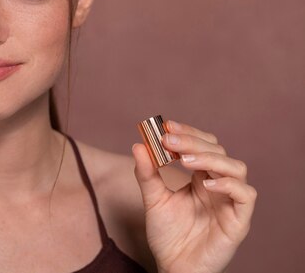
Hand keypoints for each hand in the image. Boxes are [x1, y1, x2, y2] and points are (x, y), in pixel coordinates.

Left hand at [132, 120, 256, 272]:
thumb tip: (138, 145)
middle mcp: (218, 185)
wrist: (173, 266)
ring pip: (236, 167)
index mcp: (201, 177)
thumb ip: (147, 174)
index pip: (202, 145)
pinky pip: (245, 196)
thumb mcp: (153, 199)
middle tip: (169, 139)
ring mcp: (230, 201)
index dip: (187, 133)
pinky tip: (205, 185)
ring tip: (184, 160)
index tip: (166, 126)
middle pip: (217, 151)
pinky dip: (228, 185)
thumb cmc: (167, 234)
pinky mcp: (239, 220)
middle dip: (193, 142)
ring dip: (211, 158)